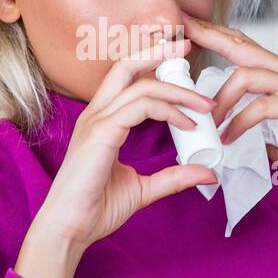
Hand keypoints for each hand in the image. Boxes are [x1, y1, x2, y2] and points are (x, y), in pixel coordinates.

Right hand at [15, 37, 219, 277]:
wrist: (70, 230)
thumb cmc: (94, 209)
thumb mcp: (142, 189)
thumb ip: (172, 177)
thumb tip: (207, 172)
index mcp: (102, 122)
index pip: (128, 80)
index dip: (155, 68)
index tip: (184, 70)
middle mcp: (96, 115)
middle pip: (126, 66)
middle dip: (158, 52)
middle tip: (188, 47)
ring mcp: (96, 122)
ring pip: (140, 86)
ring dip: (177, 90)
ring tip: (204, 105)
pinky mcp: (101, 133)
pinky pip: (139, 107)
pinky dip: (168, 110)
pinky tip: (187, 125)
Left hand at [180, 12, 277, 219]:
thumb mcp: (266, 125)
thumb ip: (244, 112)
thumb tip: (211, 115)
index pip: (242, 43)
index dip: (214, 32)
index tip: (188, 24)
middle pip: (241, 47)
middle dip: (210, 38)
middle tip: (183, 32)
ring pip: (245, 77)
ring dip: (221, 101)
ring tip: (209, 122)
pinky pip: (260, 107)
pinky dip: (239, 123)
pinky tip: (229, 137)